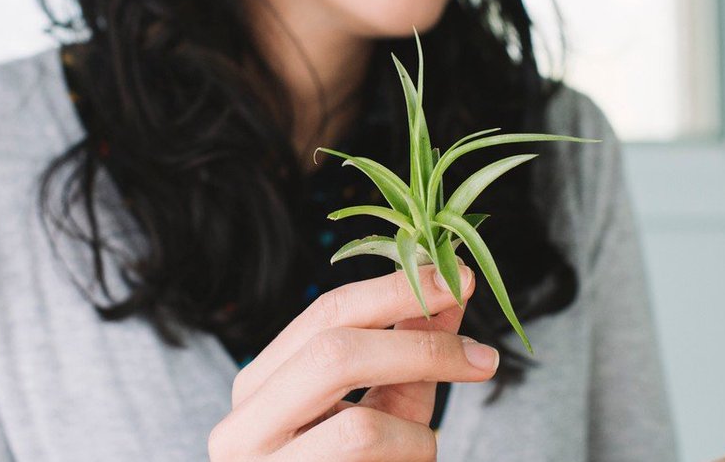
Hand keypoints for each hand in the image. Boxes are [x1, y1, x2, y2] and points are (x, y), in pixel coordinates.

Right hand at [208, 261, 497, 460]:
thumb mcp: (384, 407)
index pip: (326, 313)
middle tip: (484, 357)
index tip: (458, 278)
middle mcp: (240, 429)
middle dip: (422, 348)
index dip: (398, 289)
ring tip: (427, 449)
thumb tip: (450, 289)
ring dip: (419, 435)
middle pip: (334, 352)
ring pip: (360, 428)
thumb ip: (410, 351)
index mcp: (260, 386)